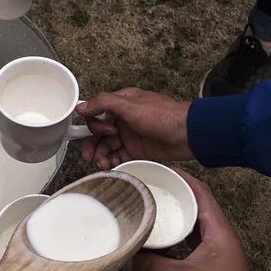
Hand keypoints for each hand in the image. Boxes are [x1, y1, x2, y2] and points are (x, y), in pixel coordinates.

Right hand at [76, 88, 192, 168]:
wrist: (188, 135)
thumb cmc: (165, 116)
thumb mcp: (131, 105)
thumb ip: (104, 103)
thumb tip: (82, 106)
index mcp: (121, 104)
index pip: (96, 113)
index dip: (93, 125)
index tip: (99, 132)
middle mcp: (124, 119)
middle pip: (99, 133)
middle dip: (92, 144)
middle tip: (89, 156)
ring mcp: (130, 135)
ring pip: (107, 146)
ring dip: (101, 155)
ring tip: (102, 164)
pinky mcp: (137, 150)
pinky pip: (118, 157)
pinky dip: (112, 162)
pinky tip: (110, 166)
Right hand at [131, 173, 261, 270]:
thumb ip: (151, 265)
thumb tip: (125, 256)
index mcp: (219, 231)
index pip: (200, 192)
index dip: (181, 177)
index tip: (157, 169)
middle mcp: (219, 236)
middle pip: (195, 205)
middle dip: (171, 195)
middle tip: (145, 188)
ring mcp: (215, 252)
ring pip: (191, 225)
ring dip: (171, 217)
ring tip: (146, 209)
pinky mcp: (209, 267)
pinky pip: (188, 243)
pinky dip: (172, 238)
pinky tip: (154, 241)